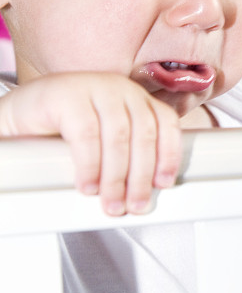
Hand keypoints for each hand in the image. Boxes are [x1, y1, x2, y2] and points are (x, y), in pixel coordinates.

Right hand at [0, 72, 181, 215]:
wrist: (22, 112)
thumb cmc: (65, 129)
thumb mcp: (105, 139)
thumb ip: (126, 153)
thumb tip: (143, 191)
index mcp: (136, 98)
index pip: (165, 122)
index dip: (169, 154)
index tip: (164, 184)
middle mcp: (120, 88)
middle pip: (143, 134)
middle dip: (141, 176)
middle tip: (134, 205)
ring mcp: (94, 87)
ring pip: (117, 137)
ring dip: (116, 177)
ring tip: (111, 202)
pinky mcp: (67, 95)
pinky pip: (86, 134)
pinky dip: (90, 165)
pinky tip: (87, 185)